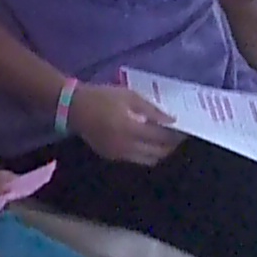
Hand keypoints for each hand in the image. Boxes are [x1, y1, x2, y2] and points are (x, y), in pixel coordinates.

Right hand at [66, 82, 181, 165]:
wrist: (72, 107)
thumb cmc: (101, 97)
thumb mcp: (128, 96)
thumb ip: (152, 109)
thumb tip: (172, 120)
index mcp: (131, 129)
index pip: (161, 137)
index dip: (175, 135)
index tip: (185, 130)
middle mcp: (126, 146)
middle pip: (158, 153)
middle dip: (170, 146)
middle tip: (176, 136)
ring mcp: (118, 154)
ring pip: (148, 160)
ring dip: (159, 152)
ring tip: (162, 141)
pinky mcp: (111, 156)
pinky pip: (134, 159)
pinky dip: (145, 153)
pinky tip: (145, 142)